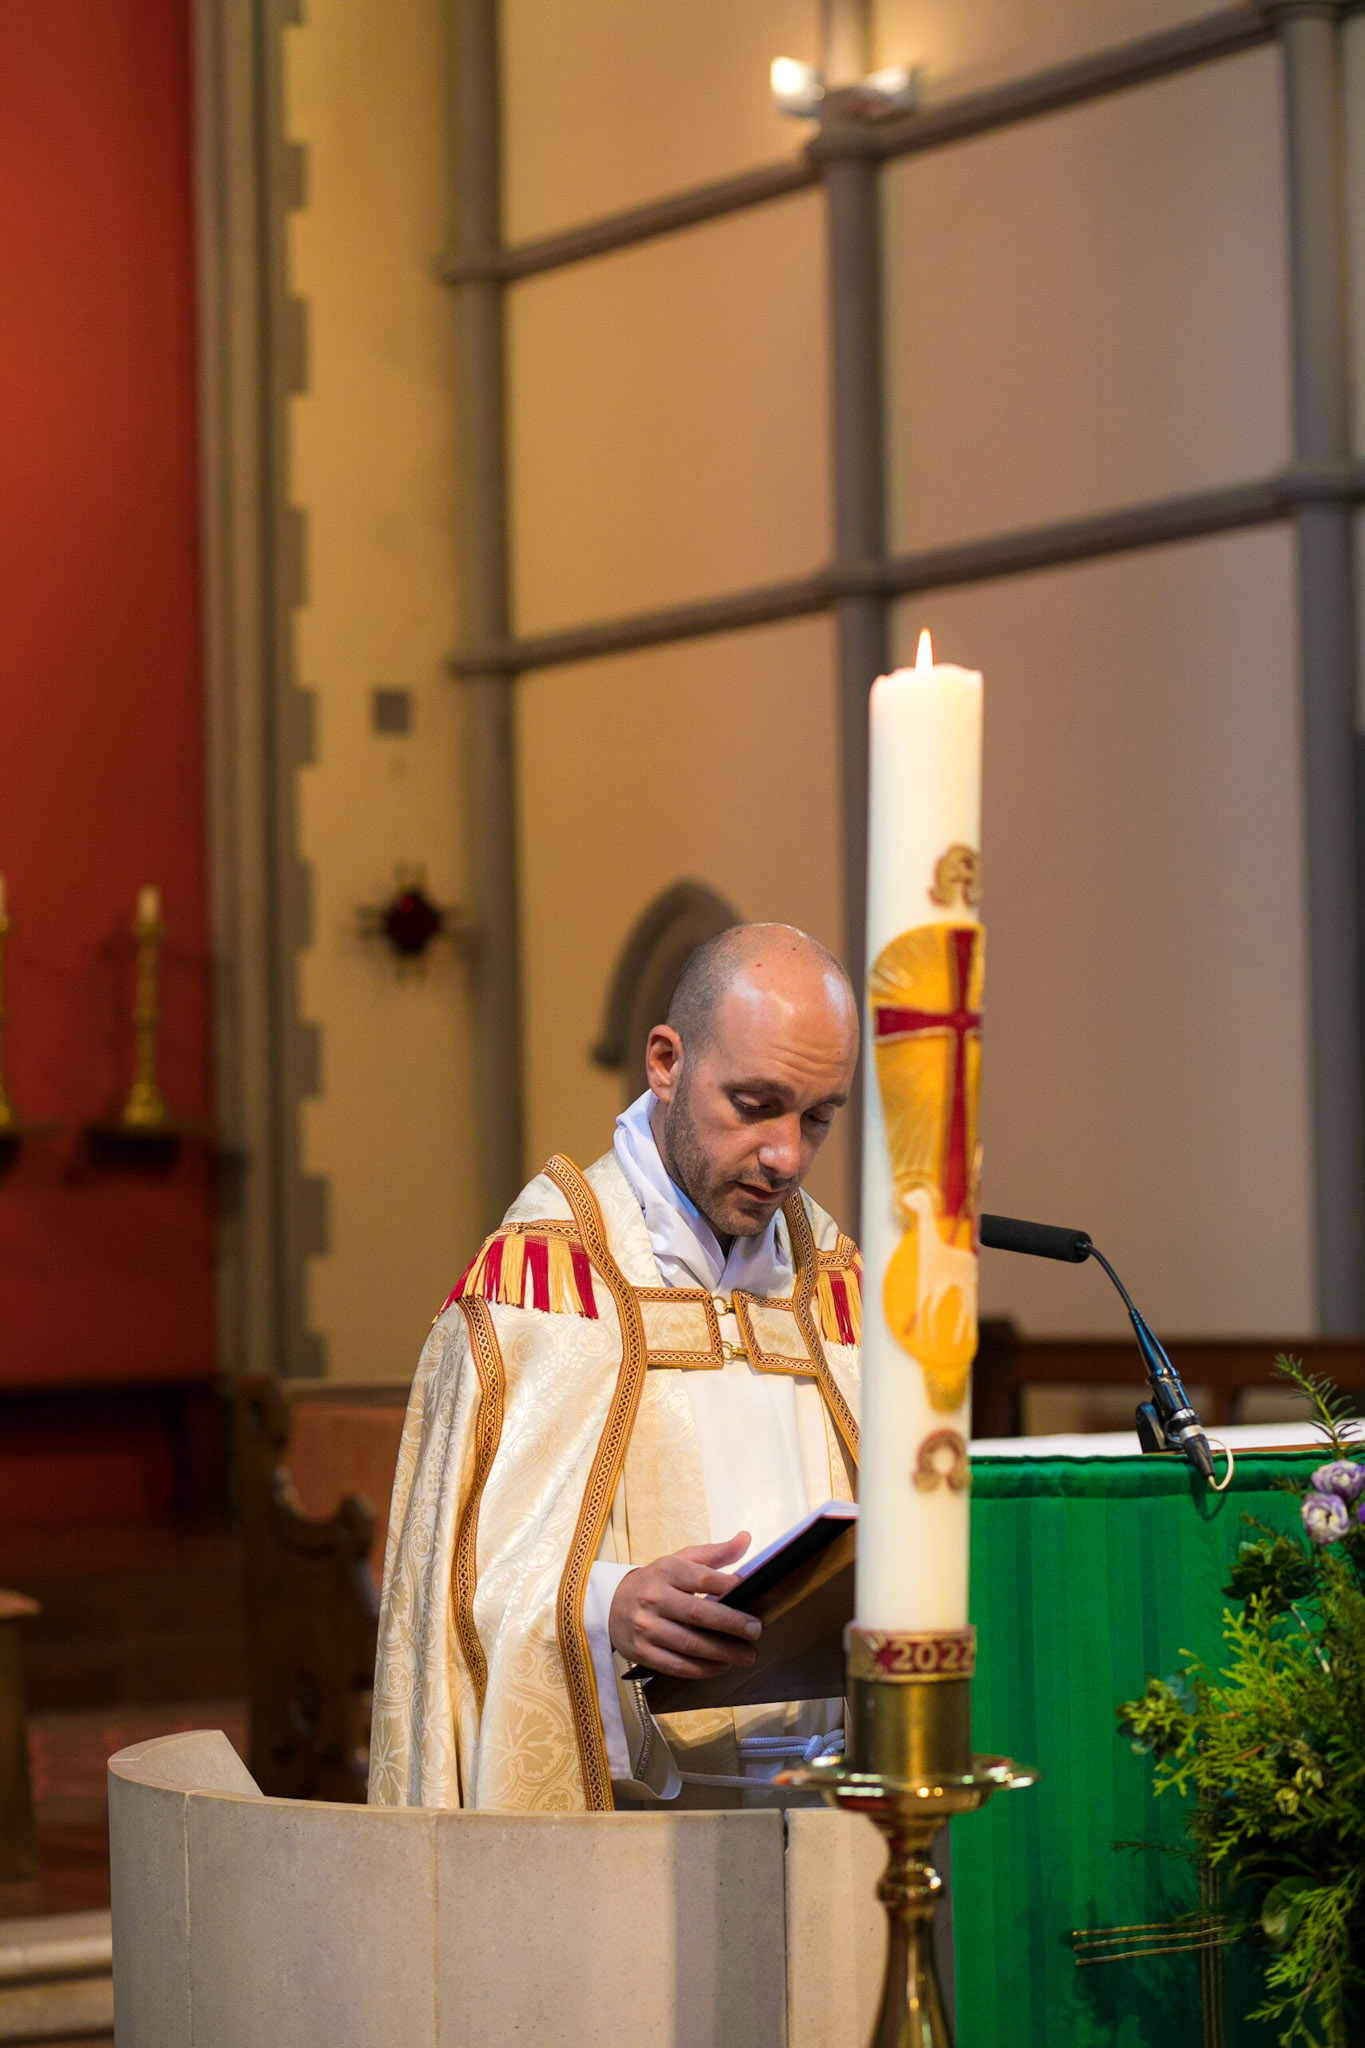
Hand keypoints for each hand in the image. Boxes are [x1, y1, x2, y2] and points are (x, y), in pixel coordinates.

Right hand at [608, 1532, 762, 1678]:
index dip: (729, 1586)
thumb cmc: (655, 1582)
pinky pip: (678, 1665)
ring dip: (724, 1653)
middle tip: (756, 1631)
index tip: (752, 1592)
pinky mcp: (643, 1652)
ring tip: (747, 1655)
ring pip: (691, 1644)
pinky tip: (722, 1666)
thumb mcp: (680, 1560)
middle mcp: (655, 1598)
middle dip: (732, 1624)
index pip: (703, 1578)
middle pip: (699, 1614)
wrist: (611, 1604)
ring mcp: (647, 1627)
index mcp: (667, 1571)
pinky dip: (704, 1669)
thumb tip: (746, 1538)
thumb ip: (714, 1553)